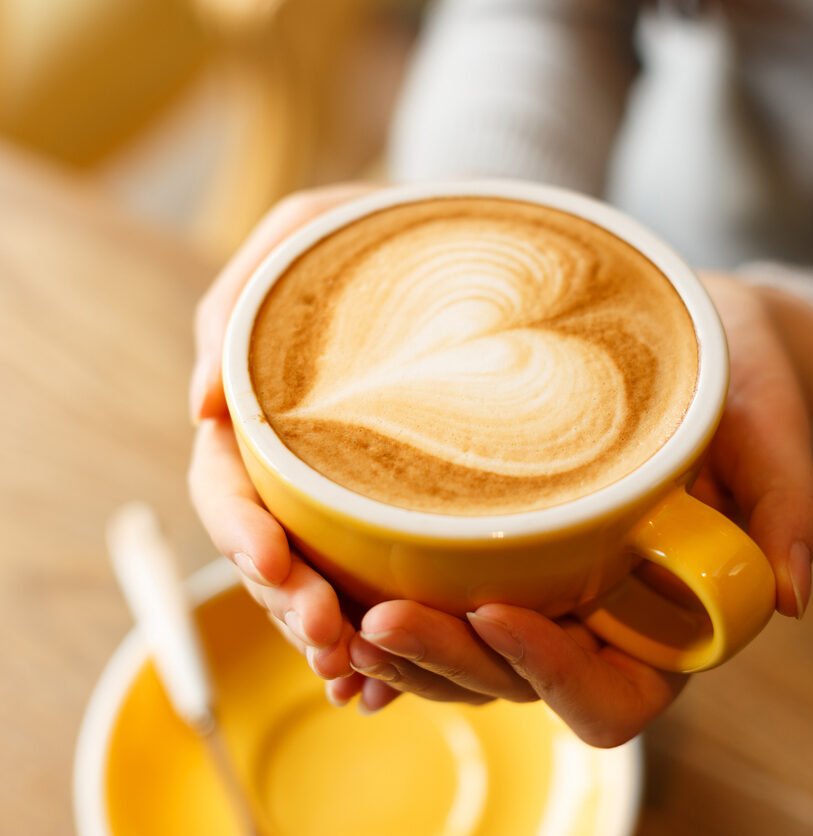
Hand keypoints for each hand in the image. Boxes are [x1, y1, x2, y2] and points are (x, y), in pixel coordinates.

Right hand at [188, 184, 376, 684]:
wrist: (473, 251)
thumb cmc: (383, 233)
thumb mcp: (306, 233)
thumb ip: (238, 303)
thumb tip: (198, 405)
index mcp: (269, 413)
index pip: (230, 483)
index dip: (241, 531)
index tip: (273, 562)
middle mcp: (306, 464)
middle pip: (273, 552)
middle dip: (289, 602)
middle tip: (331, 640)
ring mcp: (353, 495)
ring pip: (323, 583)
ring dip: (334, 637)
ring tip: (361, 675)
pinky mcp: (407, 513)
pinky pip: (384, 584)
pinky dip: (382, 637)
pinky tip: (391, 679)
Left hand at [353, 272, 812, 745]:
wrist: (686, 348)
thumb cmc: (728, 380)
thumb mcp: (767, 422)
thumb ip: (784, 504)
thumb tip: (786, 594)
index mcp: (659, 618)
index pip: (608, 692)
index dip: (550, 668)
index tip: (496, 611)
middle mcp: (591, 619)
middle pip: (511, 685)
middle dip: (444, 663)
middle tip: (378, 623)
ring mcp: (537, 591)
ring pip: (460, 660)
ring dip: (398, 655)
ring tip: (335, 620)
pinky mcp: (493, 552)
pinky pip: (432, 605)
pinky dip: (380, 615)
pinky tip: (335, 602)